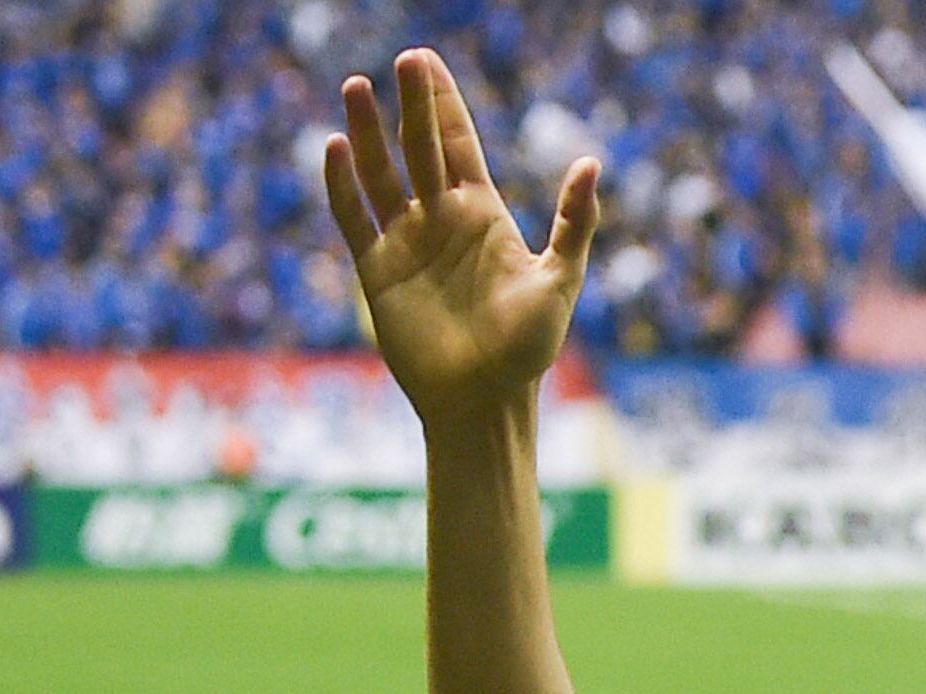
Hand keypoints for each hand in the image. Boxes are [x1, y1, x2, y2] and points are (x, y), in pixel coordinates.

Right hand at [325, 49, 596, 432]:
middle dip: (410, 103)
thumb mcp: (558, 281)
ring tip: (355, 88)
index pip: (456, 142)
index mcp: (482, 214)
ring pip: (379, 174)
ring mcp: (406, 243)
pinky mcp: (377, 272)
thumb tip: (591, 162)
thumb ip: (573, 223)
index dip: (442, 101)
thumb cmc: (527, 350)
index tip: (426, 59)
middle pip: (418, 147)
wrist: (483, 402)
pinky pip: (353, 219)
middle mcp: (439, 219)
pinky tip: (335, 148)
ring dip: (367, 133)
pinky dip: (341, 186)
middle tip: (403, 60)